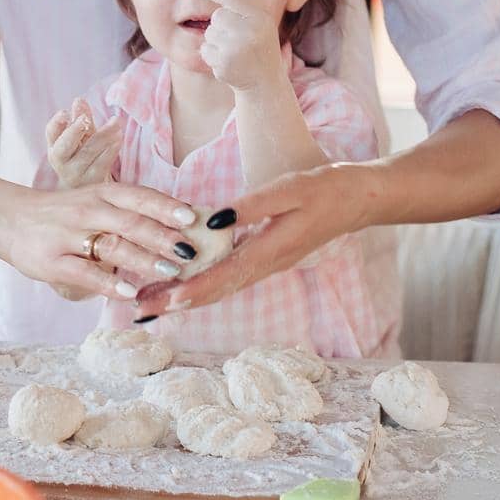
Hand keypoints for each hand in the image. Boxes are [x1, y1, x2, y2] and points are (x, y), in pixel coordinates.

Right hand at [0, 180, 197, 305]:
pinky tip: (129, 292)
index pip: (138, 196)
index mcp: (100, 193)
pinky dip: (108, 284)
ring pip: (111, 245)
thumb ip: (125, 212)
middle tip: (189, 251)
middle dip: (162, 236)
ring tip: (170, 271)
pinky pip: (84, 273)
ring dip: (143, 259)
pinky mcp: (52, 261)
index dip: (166, 207)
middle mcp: (86, 210)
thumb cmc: (62, 214)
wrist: (8, 219)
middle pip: (130, 221)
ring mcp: (68, 235)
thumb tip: (174, 228)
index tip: (192, 218)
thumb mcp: (93, 202)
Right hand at [45, 97, 121, 188]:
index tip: (65, 112)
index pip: (51, 133)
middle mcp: (61, 162)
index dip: (56, 123)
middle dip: (74, 131)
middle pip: (64, 146)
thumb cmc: (83, 157)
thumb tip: (79, 100)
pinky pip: (102, 163)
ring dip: (102, 135)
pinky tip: (118, 138)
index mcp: (55, 147)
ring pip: (87, 153)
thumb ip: (81, 119)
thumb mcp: (81, 137)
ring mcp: (76, 174)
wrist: (88, 193)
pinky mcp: (93, 182)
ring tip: (115, 122)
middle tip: (86, 119)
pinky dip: (111, 149)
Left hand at [133, 160, 376, 315]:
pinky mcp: (268, 257)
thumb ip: (251, 206)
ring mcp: (268, 264)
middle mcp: (267, 265)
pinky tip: (185, 282)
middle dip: (178, 301)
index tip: (163, 302)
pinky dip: (204, 283)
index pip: (223, 277)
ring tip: (152, 301)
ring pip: (222, 287)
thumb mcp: (290, 189)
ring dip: (187, 295)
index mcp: (270, 250)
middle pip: (216, 290)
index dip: (191, 290)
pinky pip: (231, 277)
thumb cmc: (326, 189)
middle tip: (140, 311)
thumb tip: (212, 221)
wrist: (359, 199)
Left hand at [198, 0, 284, 91]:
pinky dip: (212, 56)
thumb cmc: (258, 48)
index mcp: (260, 18)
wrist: (264, 82)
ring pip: (210, 33)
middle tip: (235, 40)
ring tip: (233, 52)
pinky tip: (227, 62)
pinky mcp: (224, 63)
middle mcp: (250, 31)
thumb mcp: (257, 24)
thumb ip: (239, 5)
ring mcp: (237, 48)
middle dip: (221, 26)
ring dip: (216, 42)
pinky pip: (206, 50)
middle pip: (218, 17)